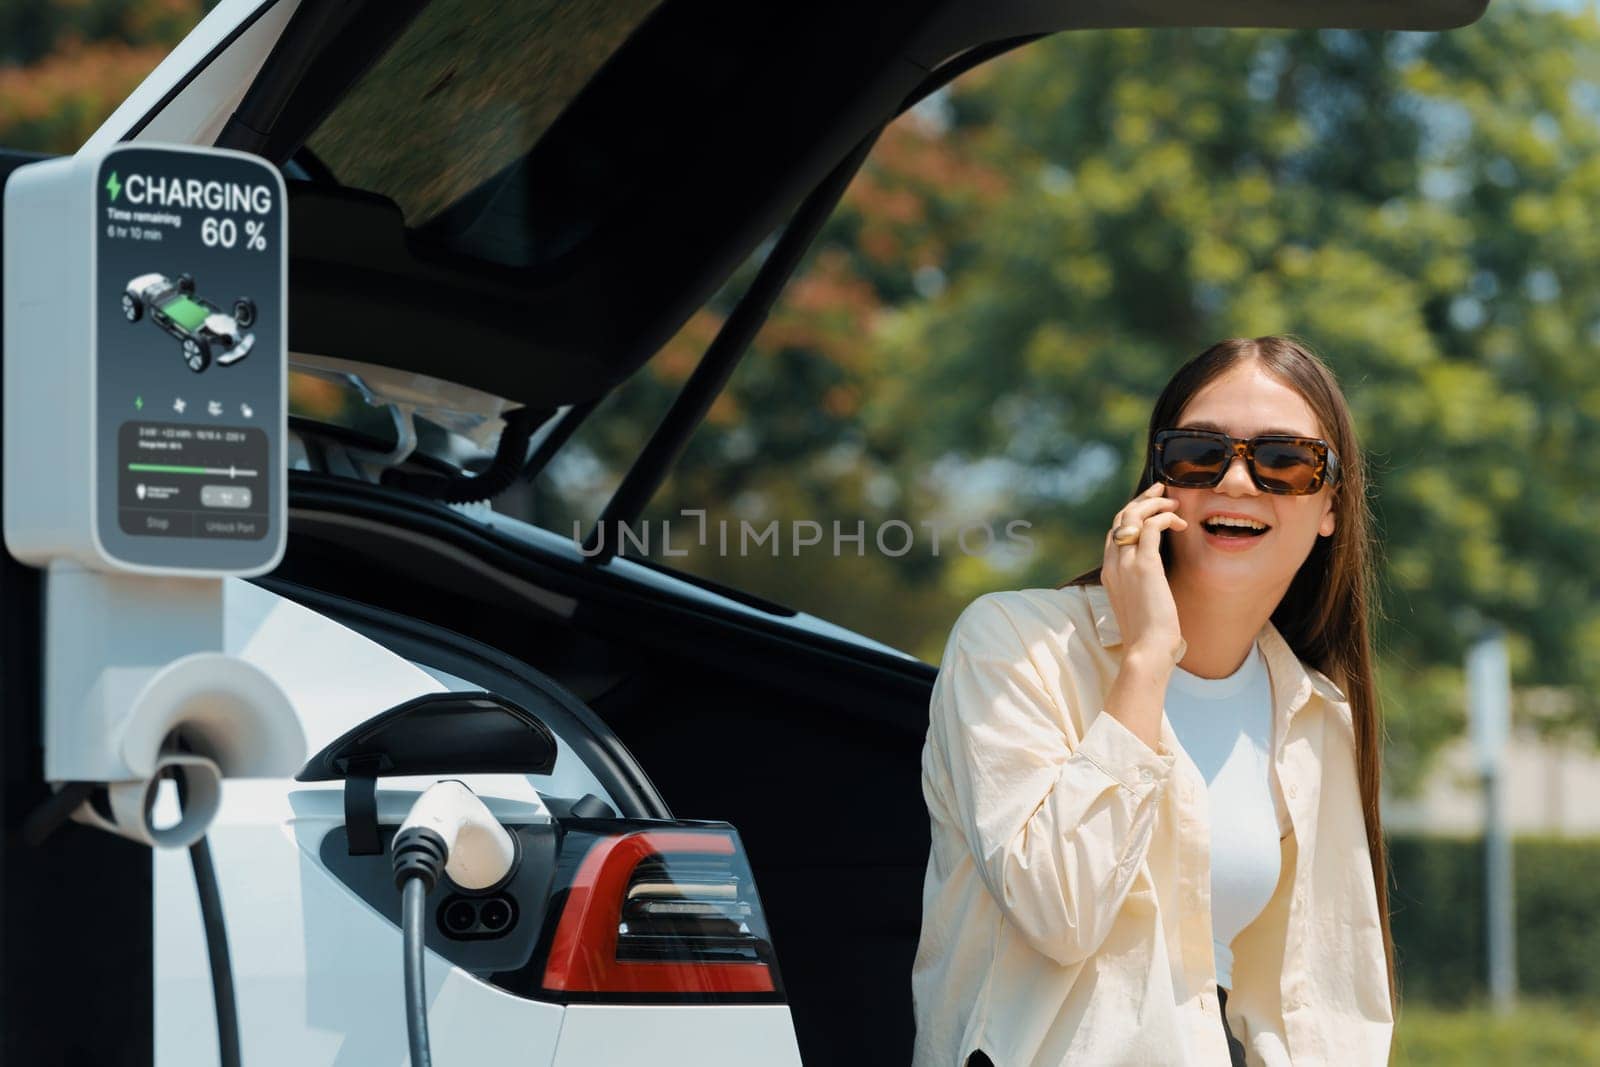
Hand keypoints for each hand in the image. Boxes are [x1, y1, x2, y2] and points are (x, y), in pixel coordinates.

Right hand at [1100, 482, 1186, 664]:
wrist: (1147, 650)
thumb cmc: (1148, 634)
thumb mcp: (1138, 604)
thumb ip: (1140, 586)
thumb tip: (1155, 581)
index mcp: (1109, 572)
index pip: (1115, 531)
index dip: (1132, 513)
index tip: (1150, 505)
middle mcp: (1113, 563)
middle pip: (1121, 518)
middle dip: (1142, 499)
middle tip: (1161, 489)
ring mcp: (1126, 563)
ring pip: (1134, 516)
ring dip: (1154, 503)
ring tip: (1174, 502)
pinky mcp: (1145, 565)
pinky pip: (1153, 527)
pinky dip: (1165, 517)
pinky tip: (1179, 521)